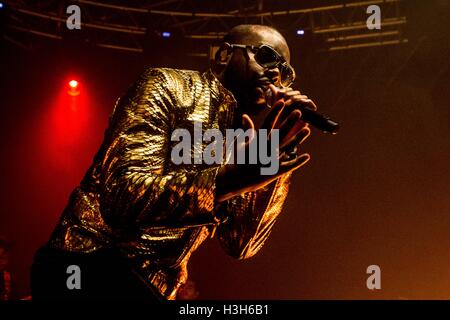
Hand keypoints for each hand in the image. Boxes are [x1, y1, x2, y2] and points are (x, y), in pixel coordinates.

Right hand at [216, 85, 316, 201]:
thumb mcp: (241, 142)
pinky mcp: (274, 172)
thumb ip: (247, 129)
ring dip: (298, 138)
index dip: (275, 111)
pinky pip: (288, 166)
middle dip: (289, 121)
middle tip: (298, 112)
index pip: (267, 122)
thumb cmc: (237, 160)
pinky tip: (307, 156)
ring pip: (287, 147)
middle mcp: (265, 149)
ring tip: (307, 130)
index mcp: (257, 141)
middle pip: (280, 132)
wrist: (233, 180)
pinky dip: (297, 161)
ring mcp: (271, 160)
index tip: (281, 101)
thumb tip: (245, 115)